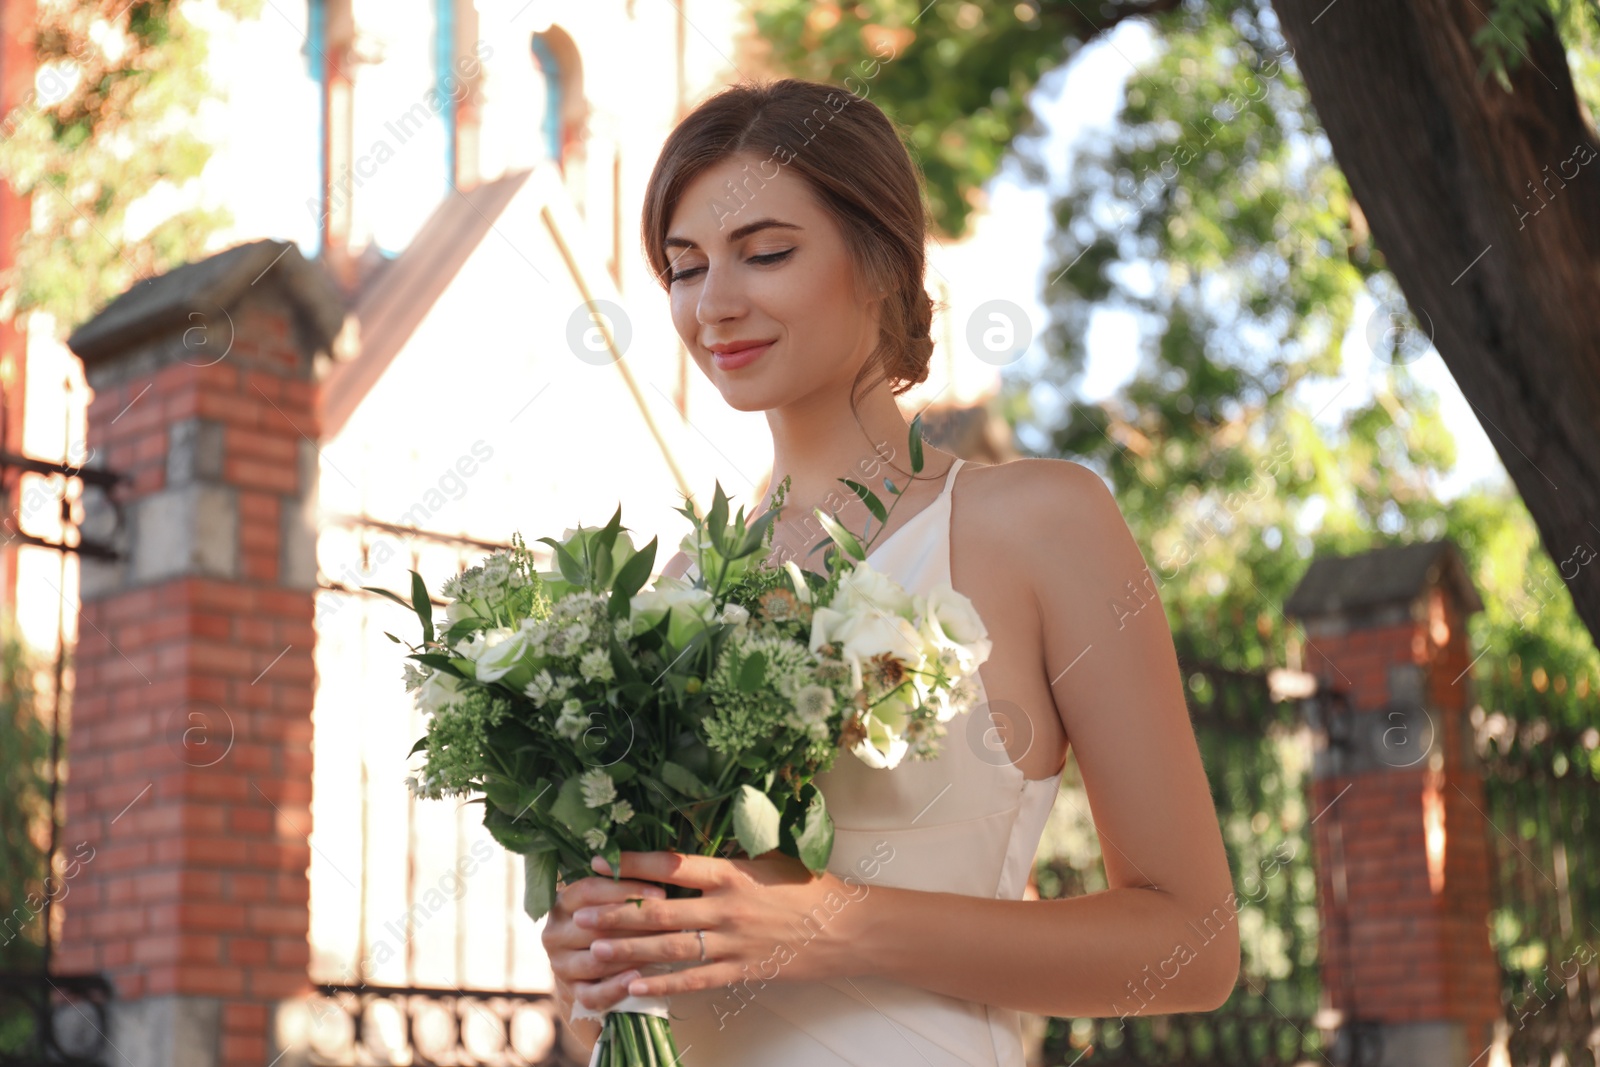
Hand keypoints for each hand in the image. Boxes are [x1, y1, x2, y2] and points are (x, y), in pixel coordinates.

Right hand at [542, 870, 669, 1017]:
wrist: (592, 969)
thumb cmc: (610, 920)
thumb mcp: (610, 898)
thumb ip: (625, 882)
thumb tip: (664, 862)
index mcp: (562, 902)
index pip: (589, 890)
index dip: (626, 890)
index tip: (661, 894)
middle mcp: (554, 933)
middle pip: (595, 927)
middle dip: (636, 924)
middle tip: (670, 922)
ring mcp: (560, 965)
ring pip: (596, 960)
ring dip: (630, 954)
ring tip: (662, 947)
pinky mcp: (572, 993)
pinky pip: (592, 994)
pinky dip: (614, 988)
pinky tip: (636, 979)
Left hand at [574, 850, 868, 997]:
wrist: (846, 928)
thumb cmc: (807, 887)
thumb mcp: (768, 859)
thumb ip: (728, 855)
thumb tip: (688, 843)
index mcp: (732, 872)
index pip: (673, 864)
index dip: (634, 862)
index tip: (603, 859)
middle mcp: (727, 907)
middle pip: (661, 910)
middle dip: (617, 912)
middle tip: (581, 913)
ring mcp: (733, 942)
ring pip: (670, 947)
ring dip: (629, 950)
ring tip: (594, 951)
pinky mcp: (741, 971)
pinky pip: (695, 979)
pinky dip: (662, 983)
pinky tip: (633, 986)